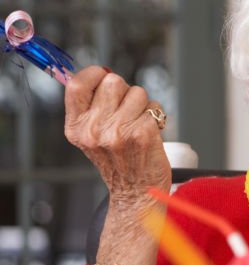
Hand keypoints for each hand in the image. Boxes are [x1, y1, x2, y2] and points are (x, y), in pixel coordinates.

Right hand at [64, 66, 171, 208]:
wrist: (136, 192)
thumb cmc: (117, 161)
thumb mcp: (91, 136)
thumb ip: (91, 107)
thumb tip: (102, 73)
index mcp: (76, 128)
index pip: (76, 84)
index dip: (94, 75)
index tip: (103, 79)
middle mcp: (93, 130)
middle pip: (112, 81)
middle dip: (124, 92)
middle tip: (126, 114)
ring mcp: (118, 133)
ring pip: (137, 92)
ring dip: (141, 105)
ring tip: (137, 125)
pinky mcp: (142, 134)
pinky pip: (154, 107)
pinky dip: (156, 116)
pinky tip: (149, 132)